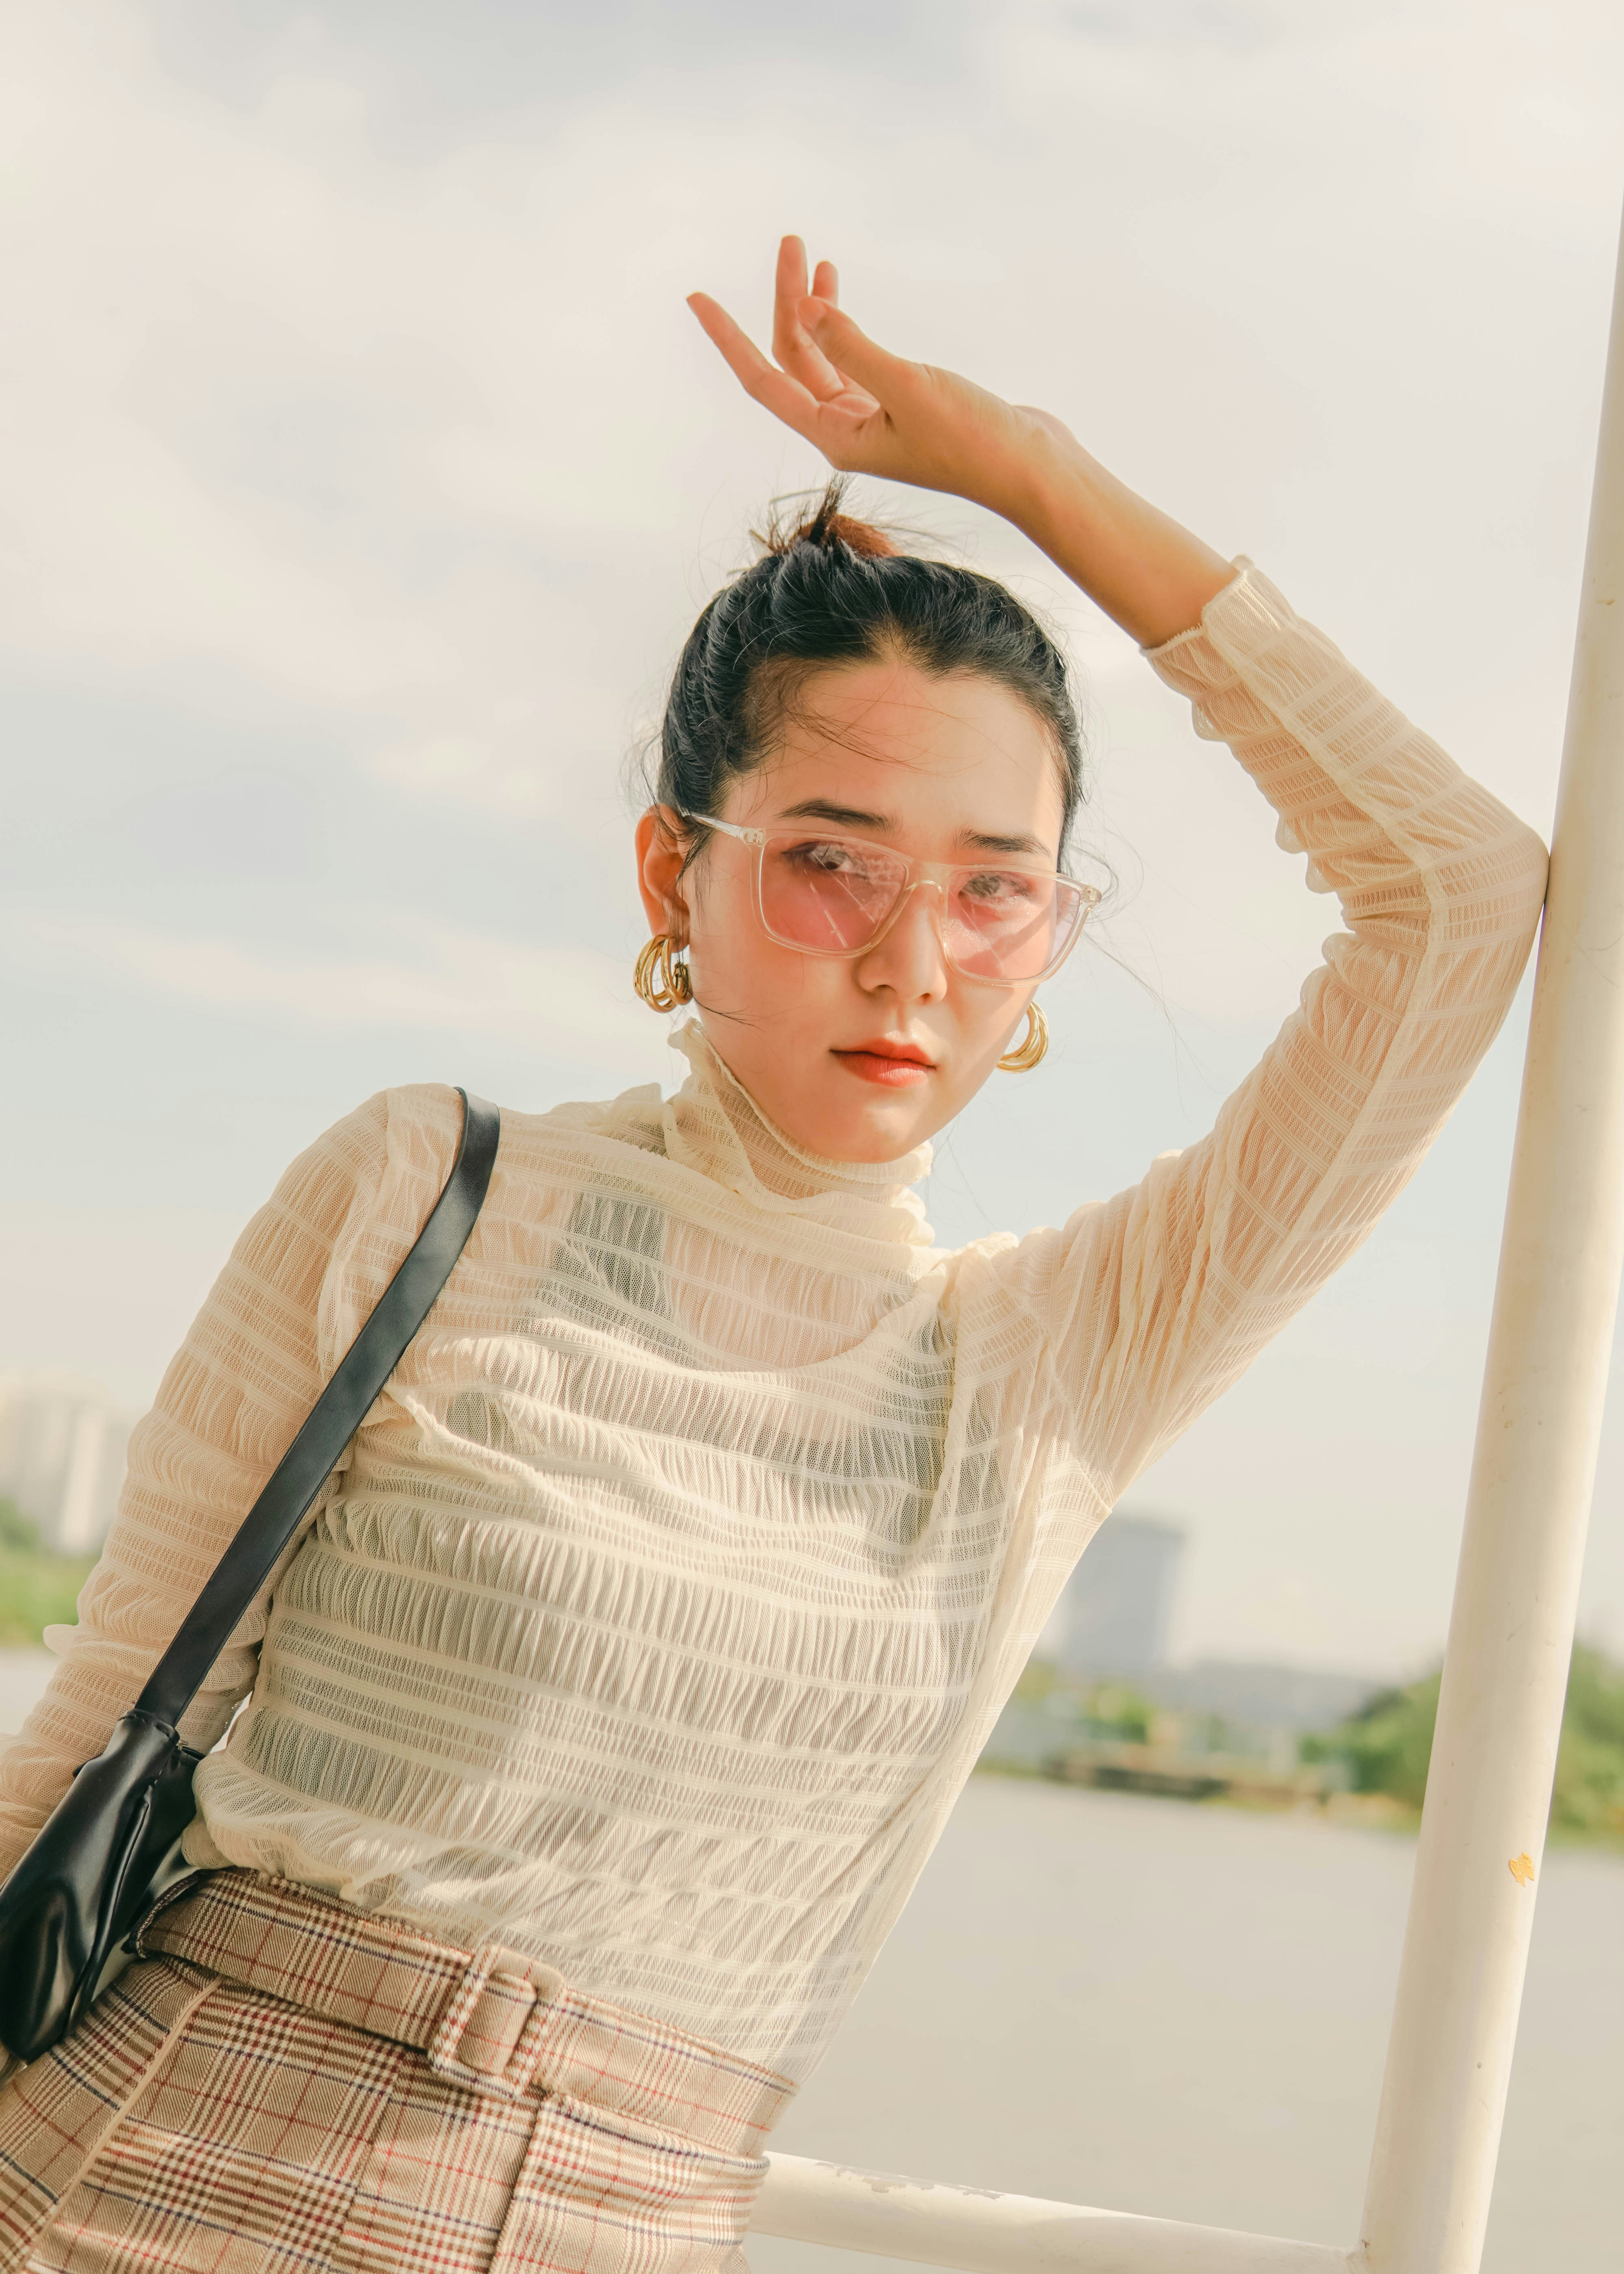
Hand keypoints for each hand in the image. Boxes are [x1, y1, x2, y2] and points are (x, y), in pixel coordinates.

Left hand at [688, 236, 1074, 522]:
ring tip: (812, 259)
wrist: (1030, 468)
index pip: (764, 380)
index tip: (696, 297)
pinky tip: (836, 296)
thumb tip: (805, 310)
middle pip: (795, 359)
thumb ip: (855, 347)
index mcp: (834, 436)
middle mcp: (843, 430)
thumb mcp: (908, 387)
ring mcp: (870, 420)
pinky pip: (851, 360)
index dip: (727, 338)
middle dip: (786, 302)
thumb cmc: (973, 439)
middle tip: (791, 240)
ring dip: (812, 310)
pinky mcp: (899, 407)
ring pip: (823, 357)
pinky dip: (842, 326)